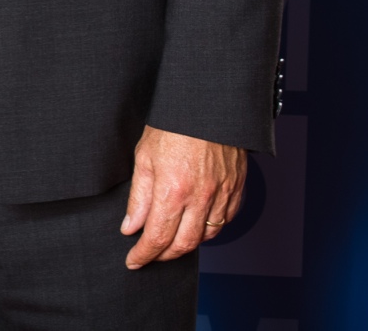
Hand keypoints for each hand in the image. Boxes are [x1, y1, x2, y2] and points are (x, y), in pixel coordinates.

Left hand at [121, 125, 246, 268]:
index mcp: (173, 190)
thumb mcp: (144, 157)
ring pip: (206, 237)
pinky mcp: (236, 190)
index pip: (157, 237)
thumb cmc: (173, 126)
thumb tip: (130, 227)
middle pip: (183, 245)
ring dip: (186, 245)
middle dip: (164, 256)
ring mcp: (222, 195)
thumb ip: (138, 197)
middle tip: (150, 256)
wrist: (208, 106)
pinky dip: (209, 231)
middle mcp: (200, 198)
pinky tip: (196, 226)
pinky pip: (224, 222)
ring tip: (170, 242)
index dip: (144, 254)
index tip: (134, 261)